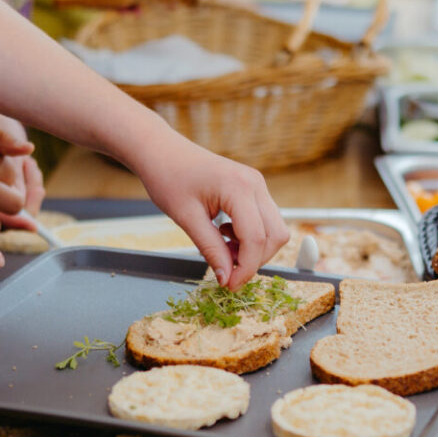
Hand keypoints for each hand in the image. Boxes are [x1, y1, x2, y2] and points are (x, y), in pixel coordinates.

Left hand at [133, 130, 287, 287]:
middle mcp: (255, 184)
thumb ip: (211, 249)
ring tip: (223, 250)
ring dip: (254, 248)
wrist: (162, 152)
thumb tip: (227, 278)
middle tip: (227, 271)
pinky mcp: (253, 188)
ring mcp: (257, 184)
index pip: (256, 238)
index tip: (229, 285)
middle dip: (255, 260)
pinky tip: (225, 234)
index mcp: (239, 188)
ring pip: (274, 228)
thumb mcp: (186, 218)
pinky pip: (264, 220)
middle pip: (275, 235)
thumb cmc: (168, 178)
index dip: (246, 268)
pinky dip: (250, 236)